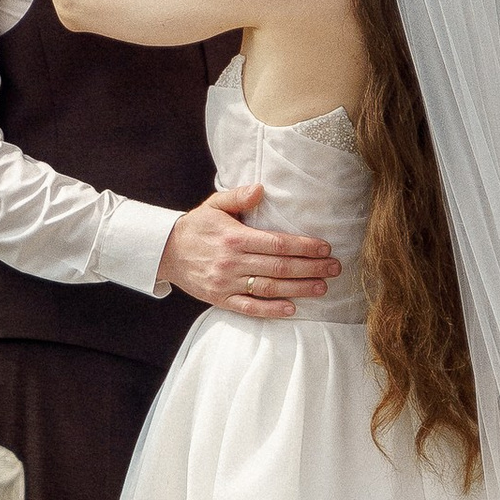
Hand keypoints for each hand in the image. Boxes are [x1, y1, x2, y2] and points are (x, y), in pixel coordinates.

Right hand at [158, 183, 343, 319]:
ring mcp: (226, 284)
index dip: (304, 246)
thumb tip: (261, 189)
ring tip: (322, 287)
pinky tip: (292, 309)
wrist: (165, 252)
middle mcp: (232, 262)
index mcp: (234, 238)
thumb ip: (238, 196)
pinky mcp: (220, 299)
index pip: (277, 243)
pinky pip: (249, 308)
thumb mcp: (214, 205)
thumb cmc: (196, 226)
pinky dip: (271, 310)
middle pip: (279, 267)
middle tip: (335, 268)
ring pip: (269, 289)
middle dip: (311, 268)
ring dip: (299, 289)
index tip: (325, 248)